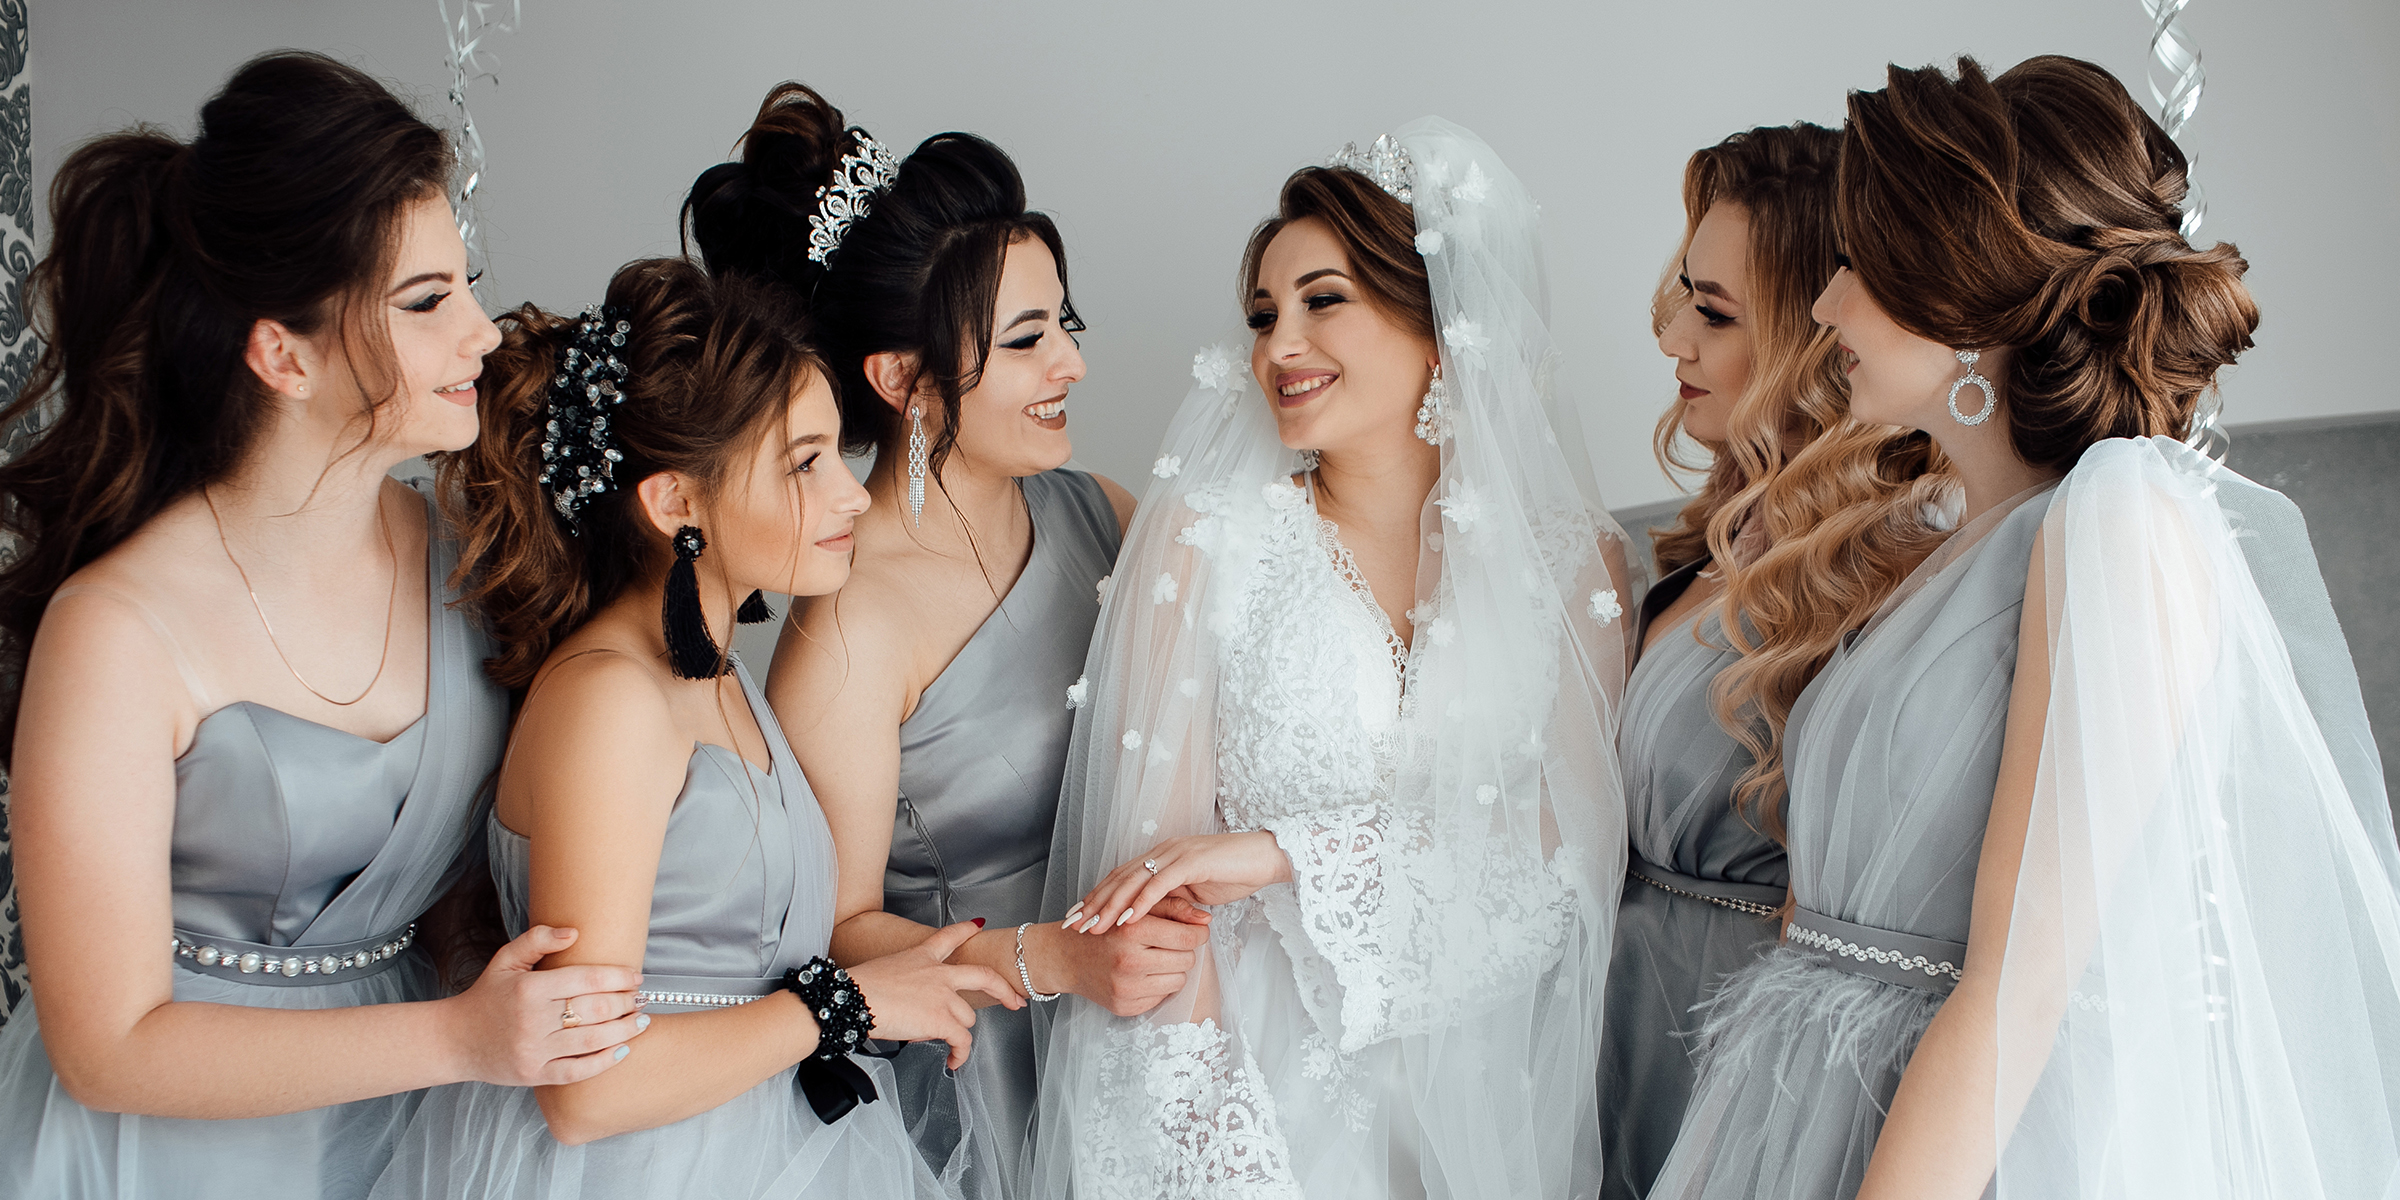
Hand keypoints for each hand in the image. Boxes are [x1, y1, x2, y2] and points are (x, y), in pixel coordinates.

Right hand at [445, 925, 647, 1085]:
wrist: (454, 1040)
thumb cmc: (487, 996)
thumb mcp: (505, 960)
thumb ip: (538, 940)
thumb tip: (575, 932)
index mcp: (529, 989)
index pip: (587, 979)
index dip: (618, 977)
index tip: (636, 977)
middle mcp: (532, 1021)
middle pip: (595, 1010)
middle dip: (626, 1003)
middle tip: (643, 998)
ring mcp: (533, 1051)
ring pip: (592, 1042)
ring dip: (624, 1031)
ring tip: (642, 1021)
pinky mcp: (534, 1076)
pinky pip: (577, 1072)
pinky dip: (604, 1063)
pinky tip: (622, 1050)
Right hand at [848, 921, 1020, 1069]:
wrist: (854, 999)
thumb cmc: (860, 990)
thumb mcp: (885, 973)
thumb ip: (909, 987)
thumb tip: (917, 1013)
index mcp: (921, 957)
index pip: (948, 937)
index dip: (966, 930)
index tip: (978, 925)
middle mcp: (938, 973)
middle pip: (983, 976)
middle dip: (1003, 990)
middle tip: (1014, 1000)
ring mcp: (943, 995)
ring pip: (967, 1018)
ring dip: (957, 1032)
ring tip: (941, 1042)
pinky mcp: (941, 1019)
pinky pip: (962, 1041)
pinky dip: (960, 1054)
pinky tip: (954, 1061)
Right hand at [1028, 899, 1210, 1016]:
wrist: (1066, 957)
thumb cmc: (1105, 928)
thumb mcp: (1136, 908)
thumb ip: (1173, 907)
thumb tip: (1206, 920)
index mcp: (1132, 930)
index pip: (1187, 937)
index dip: (1197, 933)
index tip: (1193, 929)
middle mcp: (1129, 961)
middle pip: (1187, 960)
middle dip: (1183, 950)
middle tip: (1168, 943)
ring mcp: (1127, 988)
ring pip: (1179, 981)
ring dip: (1173, 969)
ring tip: (1154, 958)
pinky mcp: (1125, 1007)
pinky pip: (1162, 997)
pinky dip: (1157, 985)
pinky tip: (1142, 975)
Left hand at [1068, 833, 1290, 936]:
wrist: (1266, 857)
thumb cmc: (1235, 874)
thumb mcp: (1196, 892)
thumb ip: (1173, 901)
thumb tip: (1156, 921)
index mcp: (1161, 858)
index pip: (1121, 878)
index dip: (1097, 898)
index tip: (1078, 919)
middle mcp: (1163, 852)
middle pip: (1119, 879)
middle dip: (1093, 903)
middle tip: (1072, 926)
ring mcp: (1176, 855)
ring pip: (1133, 881)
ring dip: (1111, 906)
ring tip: (1093, 928)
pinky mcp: (1191, 862)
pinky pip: (1160, 884)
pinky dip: (1142, 903)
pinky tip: (1127, 920)